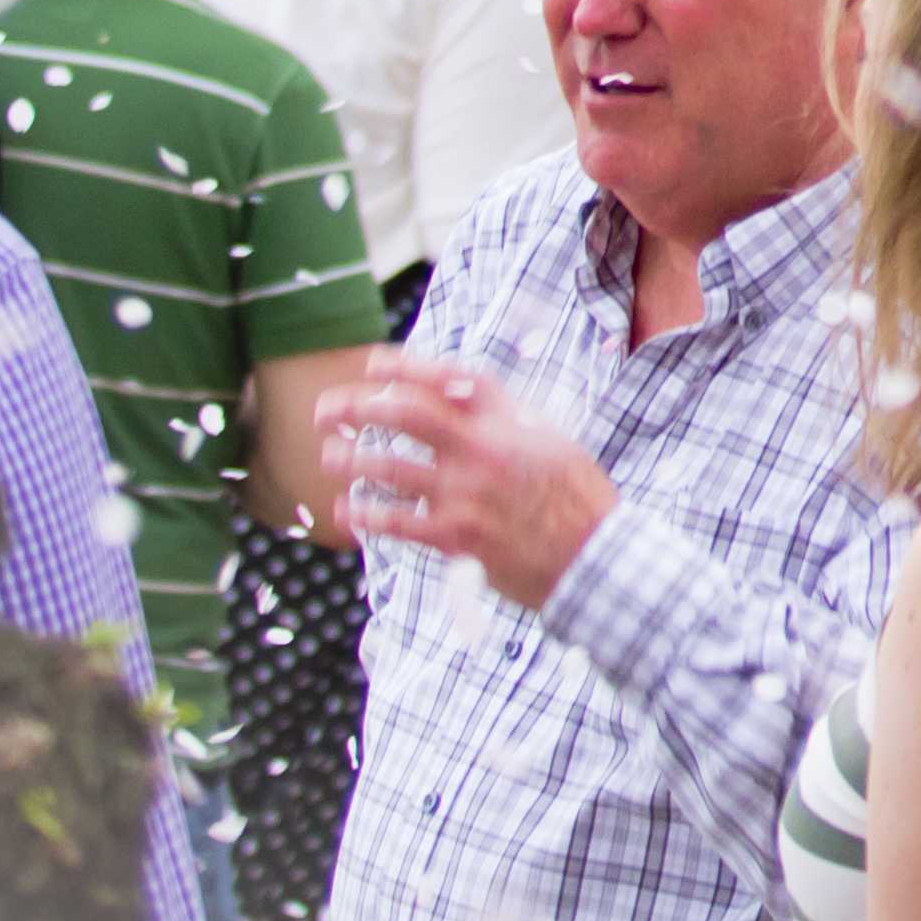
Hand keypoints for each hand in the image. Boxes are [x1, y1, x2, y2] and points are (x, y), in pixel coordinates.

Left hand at [325, 355, 616, 611]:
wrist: (594, 556)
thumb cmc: (575, 498)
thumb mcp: (550, 441)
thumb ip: (506, 422)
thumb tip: (462, 403)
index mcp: (510, 421)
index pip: (448, 379)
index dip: (404, 366)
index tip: (371, 364)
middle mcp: (483, 449)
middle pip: (404, 414)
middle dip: (357, 406)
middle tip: (326, 409)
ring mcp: (465, 494)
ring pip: (387, 467)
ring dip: (349, 459)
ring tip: (330, 456)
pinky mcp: (455, 537)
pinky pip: (393, 521)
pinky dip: (363, 512)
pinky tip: (346, 508)